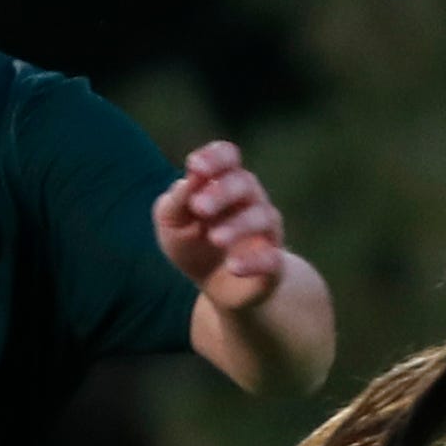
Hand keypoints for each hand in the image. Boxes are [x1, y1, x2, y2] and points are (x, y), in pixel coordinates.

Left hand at [154, 140, 287, 311]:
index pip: (227, 157)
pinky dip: (254, 261)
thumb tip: (188, 180)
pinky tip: (233, 266)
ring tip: (214, 238)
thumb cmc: (192, 244)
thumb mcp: (171, 224)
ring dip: (238, 225)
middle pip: (244, 183)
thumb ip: (175, 202)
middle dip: (221, 192)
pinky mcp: (273, 265)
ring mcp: (265, 231)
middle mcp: (249, 200)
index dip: (215, 157)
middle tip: (198, 208)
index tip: (195, 166)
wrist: (216, 289)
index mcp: (223, 182)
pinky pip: (273, 259)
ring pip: (263, 216)